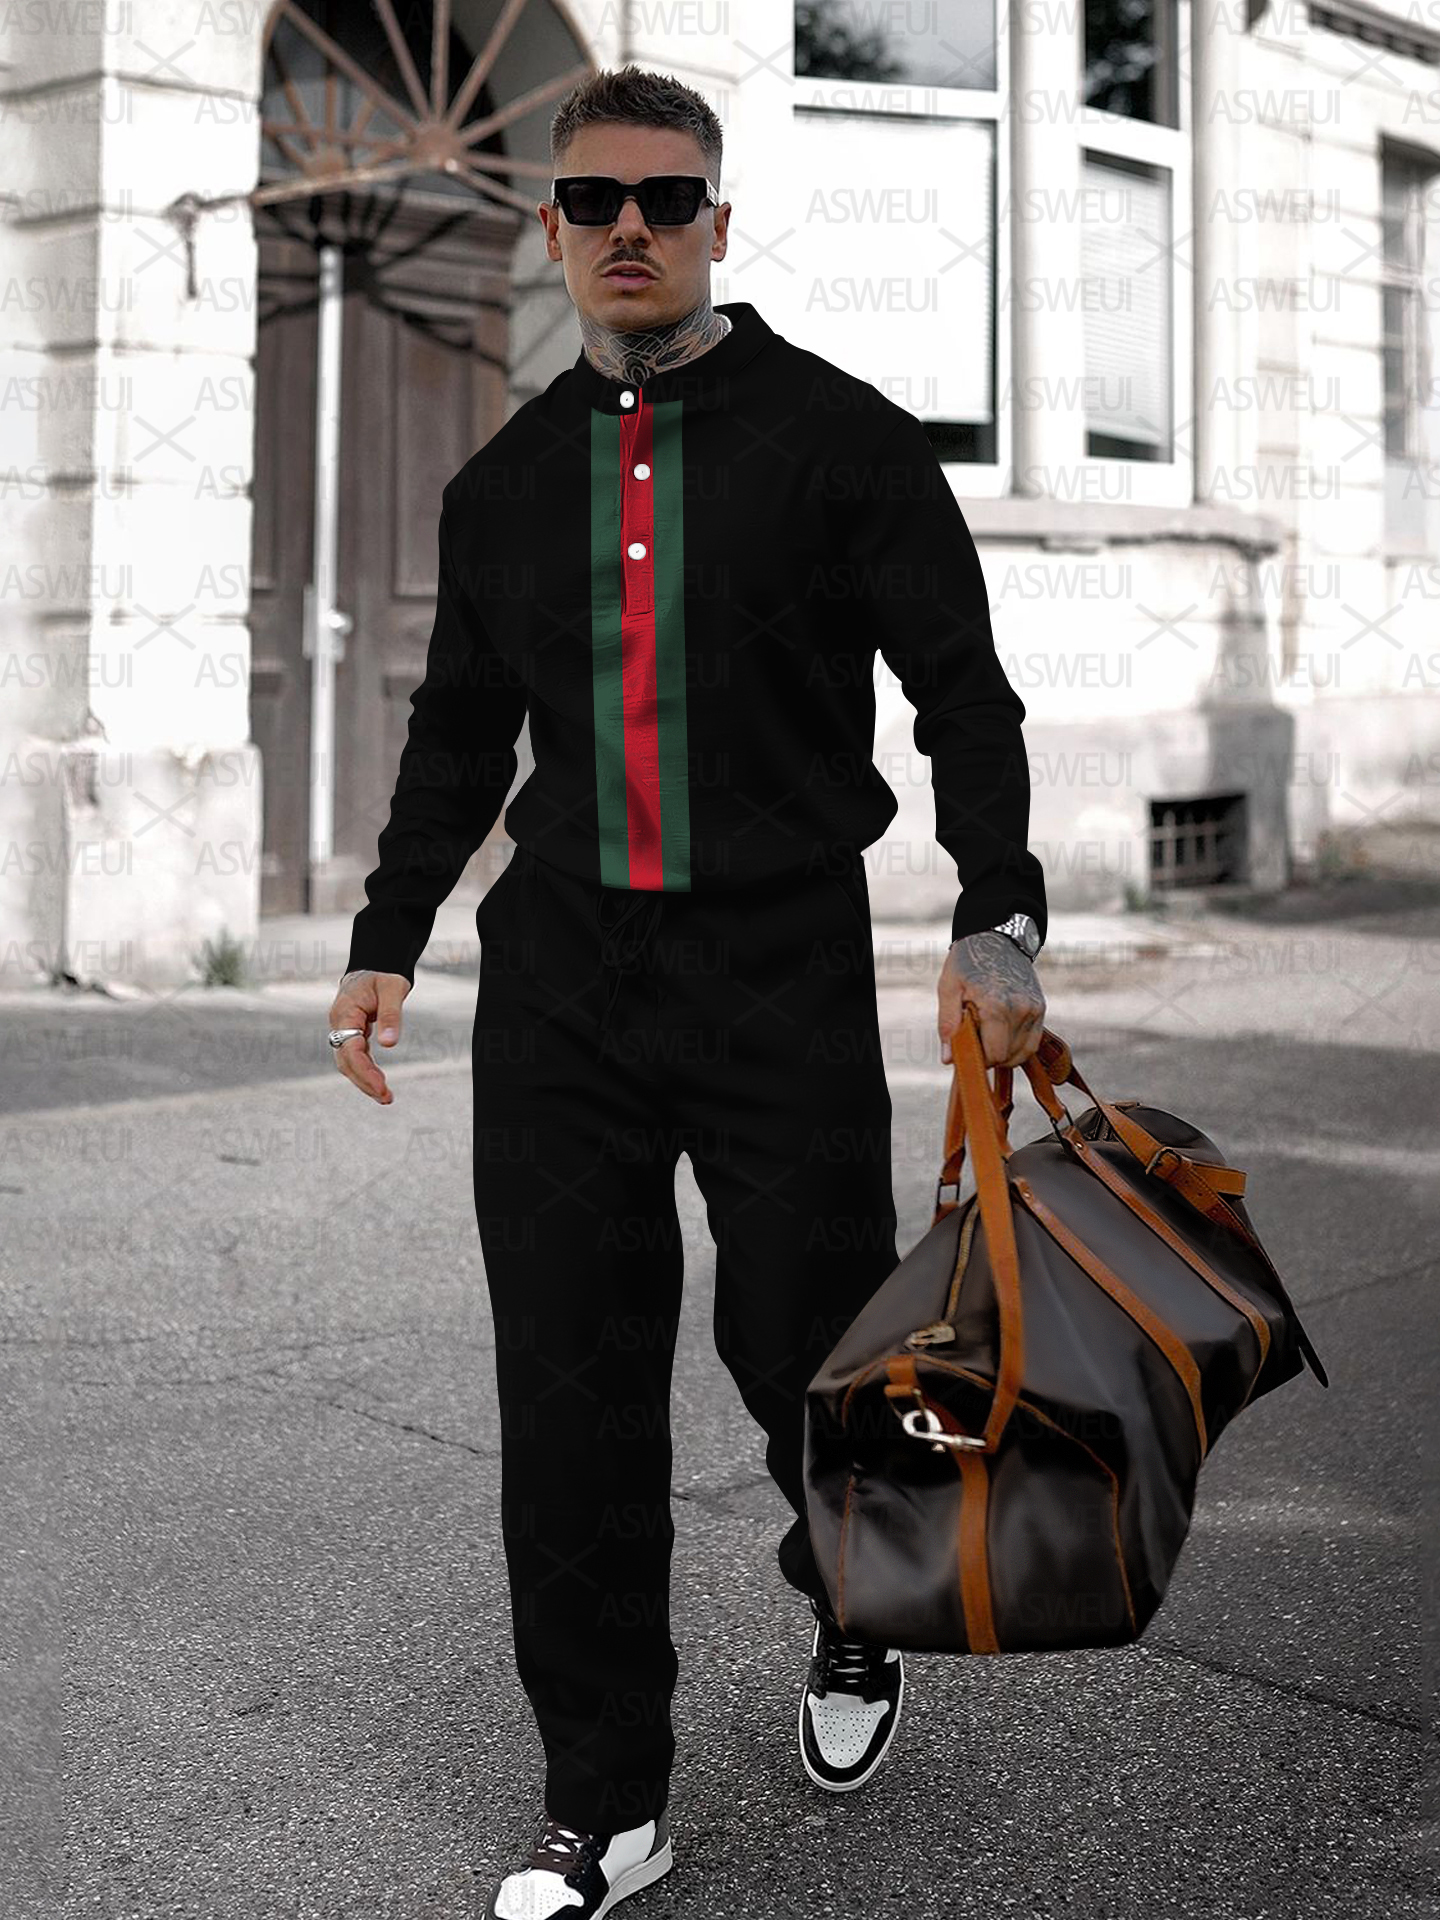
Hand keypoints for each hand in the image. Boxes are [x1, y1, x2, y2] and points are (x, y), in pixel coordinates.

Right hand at [329, 967, 410, 1104]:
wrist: (375, 965)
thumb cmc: (383, 974)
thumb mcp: (392, 989)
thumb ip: (390, 1015)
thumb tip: (389, 1045)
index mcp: (345, 1012)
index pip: (350, 1049)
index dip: (365, 1070)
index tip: (382, 1086)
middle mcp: (339, 1024)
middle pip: (345, 1061)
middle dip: (364, 1081)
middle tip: (386, 1098)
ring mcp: (343, 1029)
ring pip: (348, 1062)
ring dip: (364, 1081)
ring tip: (385, 1097)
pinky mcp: (351, 1034)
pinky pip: (355, 1057)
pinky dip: (366, 1071)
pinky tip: (379, 1084)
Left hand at [938, 932, 1045, 1069]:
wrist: (995, 937)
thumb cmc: (968, 962)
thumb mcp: (948, 988)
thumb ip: (948, 1025)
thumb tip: (948, 1059)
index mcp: (997, 1005)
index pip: (994, 1054)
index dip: (978, 1059)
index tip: (965, 1048)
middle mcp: (1021, 1009)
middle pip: (1008, 1057)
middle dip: (989, 1056)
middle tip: (974, 1037)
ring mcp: (1034, 1009)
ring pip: (1022, 1053)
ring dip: (1004, 1053)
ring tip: (987, 1035)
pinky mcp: (1041, 1008)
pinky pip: (1032, 1042)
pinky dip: (1017, 1047)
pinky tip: (1001, 1036)